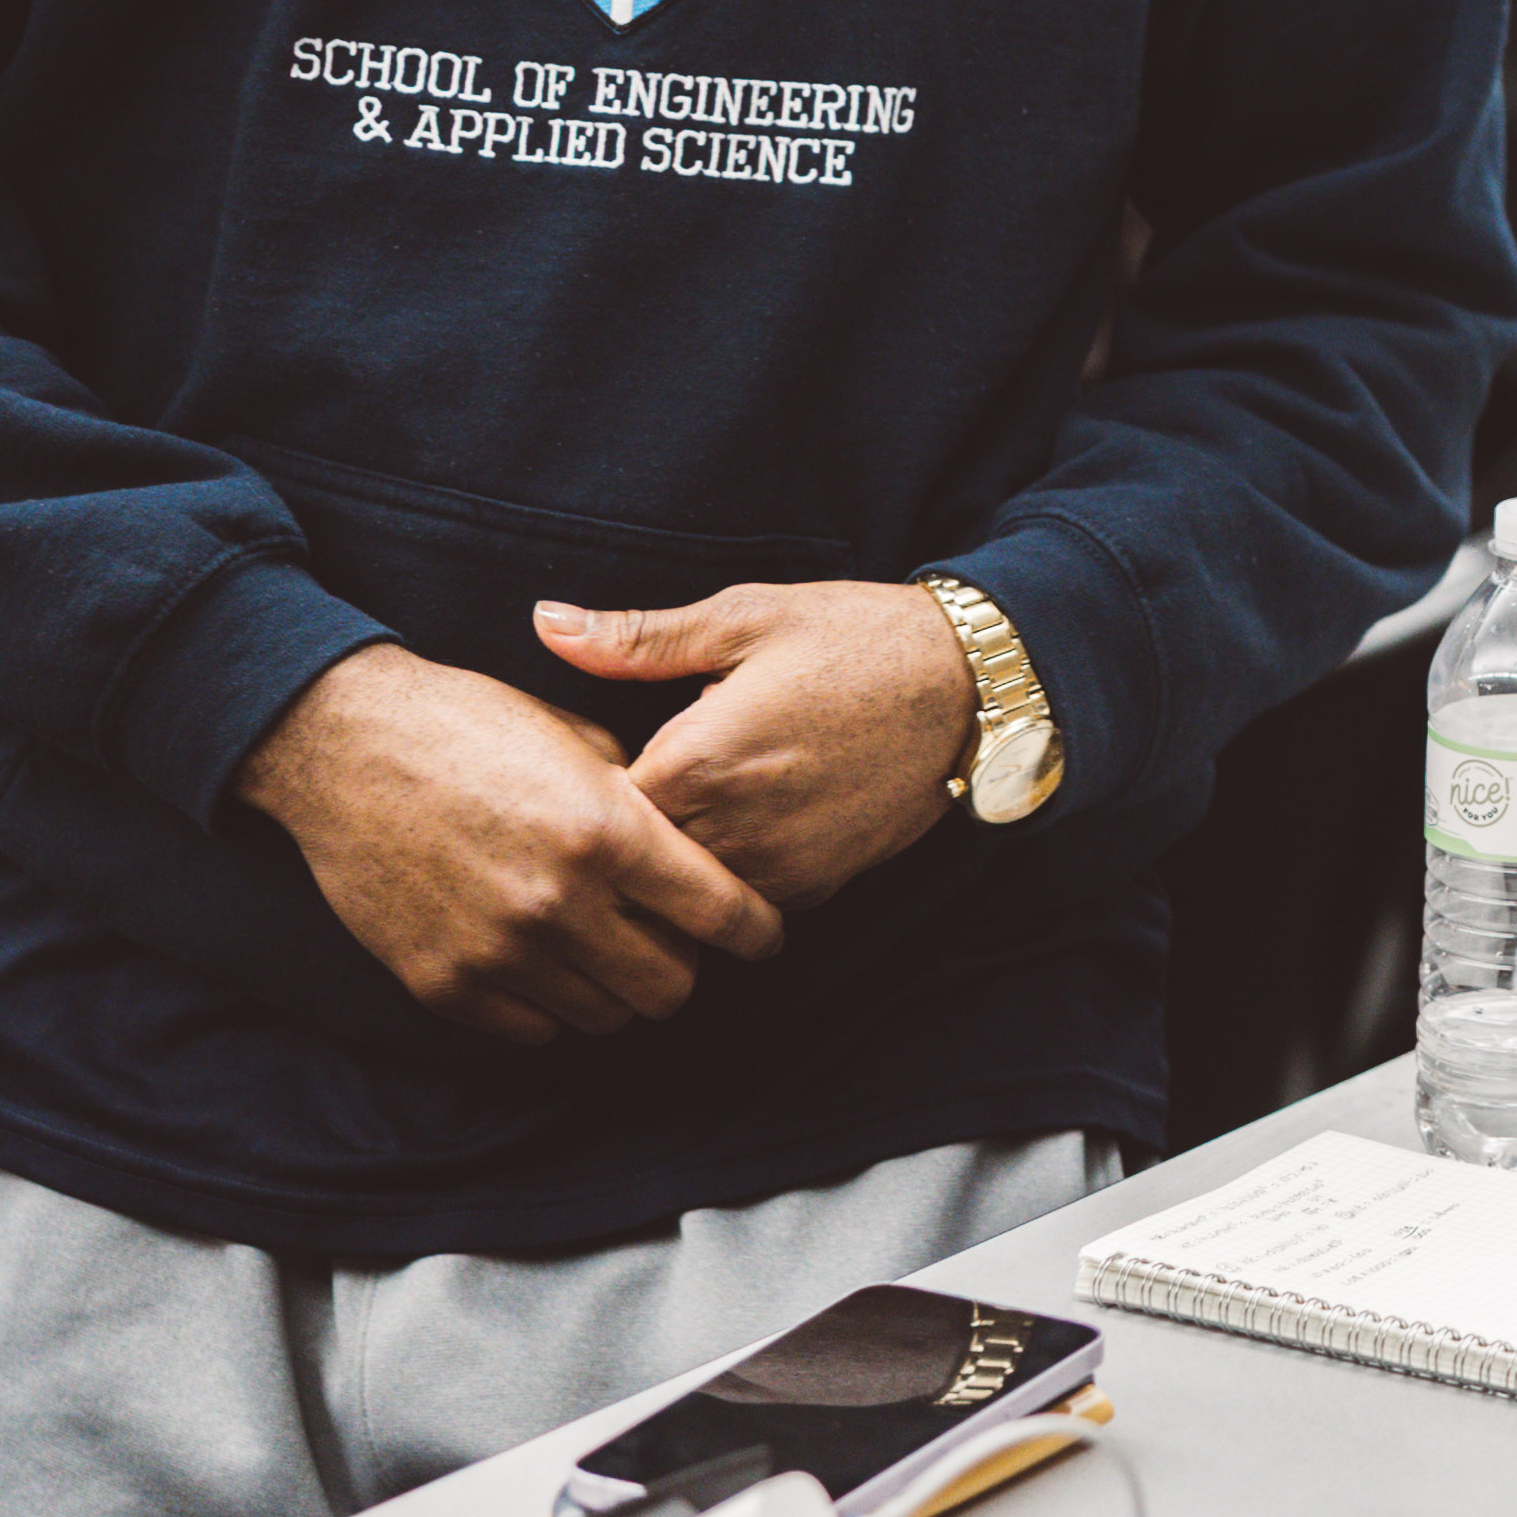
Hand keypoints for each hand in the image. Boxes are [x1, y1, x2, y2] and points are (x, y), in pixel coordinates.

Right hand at [233, 643, 780, 1042]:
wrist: (345, 743)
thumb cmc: (472, 725)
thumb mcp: (579, 743)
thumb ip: (644, 806)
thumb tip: (697, 856)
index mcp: (607, 831)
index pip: (723, 915)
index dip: (758, 931)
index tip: (764, 935)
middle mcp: (559, 902)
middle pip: (671, 987)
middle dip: (684, 965)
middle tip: (669, 938)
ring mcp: (499, 951)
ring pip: (605, 1017)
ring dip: (614, 986)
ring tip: (598, 941)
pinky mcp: (445, 983)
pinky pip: (534, 1029)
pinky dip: (549, 1003)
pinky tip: (541, 956)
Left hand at [538, 580, 978, 914]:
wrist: (971, 684)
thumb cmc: (855, 637)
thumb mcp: (745, 617)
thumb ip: (637, 638)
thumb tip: (545, 622)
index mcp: (697, 760)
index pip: (597, 808)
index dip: (587, 785)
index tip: (594, 759)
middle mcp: (733, 830)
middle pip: (634, 860)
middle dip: (627, 829)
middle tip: (642, 779)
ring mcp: (778, 868)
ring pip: (688, 888)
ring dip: (680, 854)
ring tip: (698, 797)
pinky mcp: (817, 886)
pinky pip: (744, 899)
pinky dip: (732, 870)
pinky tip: (748, 817)